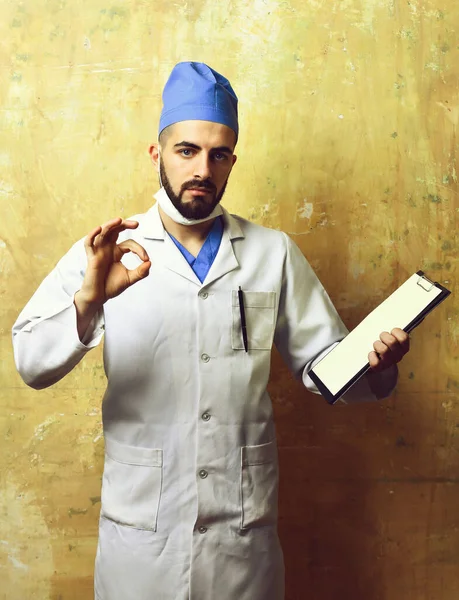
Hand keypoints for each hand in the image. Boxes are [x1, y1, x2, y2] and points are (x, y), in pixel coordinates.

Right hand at [74, 218, 150, 339]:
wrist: (99, 297)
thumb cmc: (111, 287)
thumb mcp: (130, 278)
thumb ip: (141, 272)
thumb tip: (150, 263)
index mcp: (116, 252)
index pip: (128, 244)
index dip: (139, 249)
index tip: (145, 259)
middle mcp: (107, 249)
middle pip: (114, 231)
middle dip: (124, 225)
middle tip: (136, 224)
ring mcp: (98, 252)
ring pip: (102, 232)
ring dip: (110, 225)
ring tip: (119, 220)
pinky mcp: (91, 257)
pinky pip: (88, 243)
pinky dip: (92, 235)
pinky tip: (99, 229)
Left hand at [368, 328, 409, 371]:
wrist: (375, 360)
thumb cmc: (382, 342)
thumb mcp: (389, 333)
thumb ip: (396, 326)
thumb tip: (411, 314)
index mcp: (403, 346)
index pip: (404, 338)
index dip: (396, 332)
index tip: (391, 330)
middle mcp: (398, 355)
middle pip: (392, 342)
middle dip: (384, 336)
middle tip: (381, 336)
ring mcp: (389, 362)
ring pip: (384, 350)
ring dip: (377, 344)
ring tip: (376, 344)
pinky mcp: (379, 368)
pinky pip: (375, 362)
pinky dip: (371, 356)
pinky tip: (371, 353)